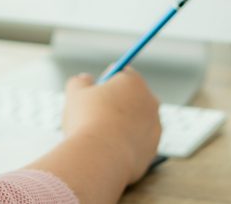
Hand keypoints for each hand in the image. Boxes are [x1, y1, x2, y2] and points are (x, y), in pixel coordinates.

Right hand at [61, 68, 160, 184]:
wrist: (100, 158)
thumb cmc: (87, 121)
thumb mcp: (75, 93)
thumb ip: (80, 81)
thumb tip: (85, 80)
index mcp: (134, 82)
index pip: (123, 73)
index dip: (107, 81)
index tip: (96, 90)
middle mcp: (150, 102)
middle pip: (132, 97)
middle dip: (117, 103)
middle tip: (96, 113)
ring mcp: (155, 127)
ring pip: (136, 121)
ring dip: (123, 124)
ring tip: (101, 134)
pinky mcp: (153, 150)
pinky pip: (137, 143)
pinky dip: (125, 144)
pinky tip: (109, 149)